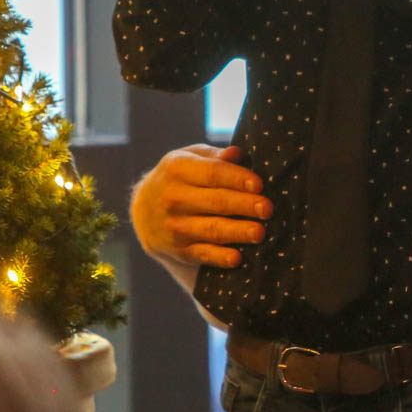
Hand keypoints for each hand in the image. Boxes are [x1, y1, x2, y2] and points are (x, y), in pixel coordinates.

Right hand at [129, 144, 271, 268]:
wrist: (143, 212)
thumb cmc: (178, 178)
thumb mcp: (188, 158)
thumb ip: (213, 156)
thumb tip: (236, 153)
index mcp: (177, 169)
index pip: (213, 173)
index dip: (237, 178)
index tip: (259, 184)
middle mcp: (173, 197)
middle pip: (215, 201)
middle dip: (244, 205)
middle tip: (267, 208)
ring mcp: (175, 226)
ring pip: (211, 229)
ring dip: (237, 232)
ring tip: (259, 232)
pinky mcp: (179, 249)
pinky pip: (202, 254)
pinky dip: (219, 258)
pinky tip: (237, 258)